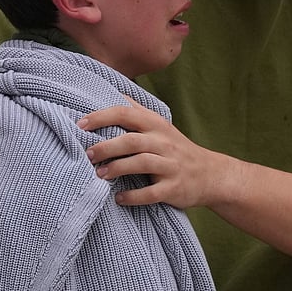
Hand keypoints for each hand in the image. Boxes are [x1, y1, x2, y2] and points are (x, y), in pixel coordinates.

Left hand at [78, 99, 234, 209]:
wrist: (210, 175)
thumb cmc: (175, 148)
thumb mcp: (159, 125)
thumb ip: (136, 111)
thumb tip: (109, 92)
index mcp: (156, 124)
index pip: (126, 113)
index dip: (101, 117)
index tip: (80, 124)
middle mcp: (164, 142)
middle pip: (131, 140)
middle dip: (106, 146)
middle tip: (87, 154)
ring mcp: (170, 166)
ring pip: (141, 164)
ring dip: (117, 169)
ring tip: (99, 174)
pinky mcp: (174, 188)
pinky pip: (152, 192)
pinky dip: (133, 196)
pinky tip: (118, 198)